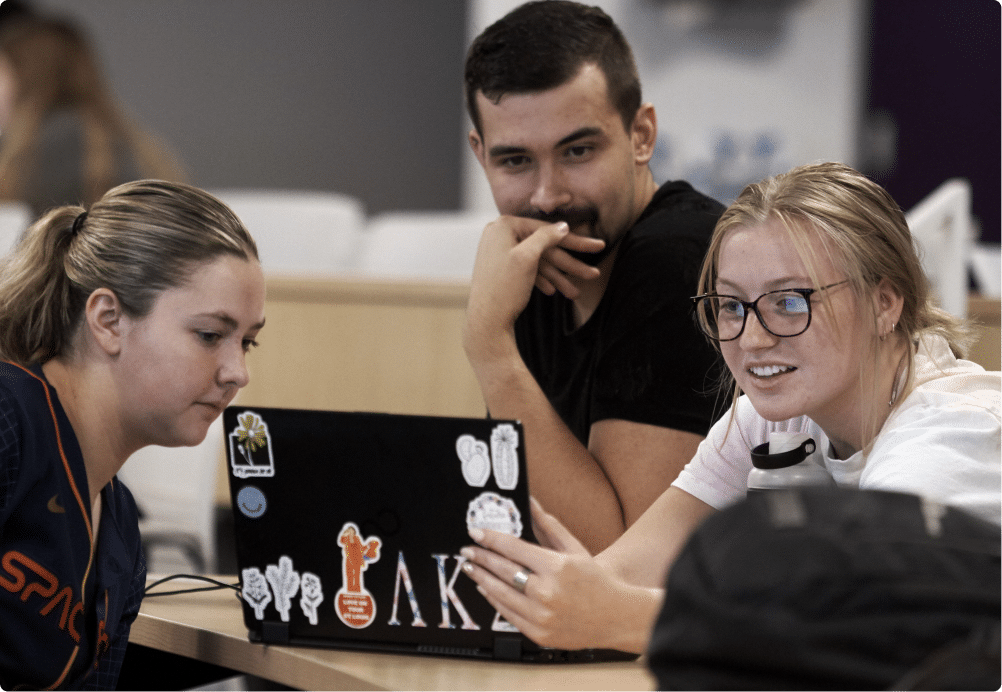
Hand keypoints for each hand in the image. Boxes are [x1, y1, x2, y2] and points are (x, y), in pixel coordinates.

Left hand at [460, 497, 653, 652]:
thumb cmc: (594, 580)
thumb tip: (530, 503)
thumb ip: (548, 525)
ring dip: (481, 578)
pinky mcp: (538, 634)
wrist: (614, 616)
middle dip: (481, 558)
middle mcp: (547, 593)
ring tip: (471, 567)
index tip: (476, 533)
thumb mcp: (574, 548)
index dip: (491, 539)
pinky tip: (486, 588)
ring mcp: (541, 616)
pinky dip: (493, 600)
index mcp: (556, 568)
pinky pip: (507, 615)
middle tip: (467, 550)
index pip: (514, 549)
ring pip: (500, 594)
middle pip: (503, 571)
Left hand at [464, 217, 602, 361]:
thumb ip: (546, 237)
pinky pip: (526, 270)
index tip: (597, 247)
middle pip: (544, 248)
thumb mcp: (528, 257)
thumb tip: (563, 225)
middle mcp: (499, 235)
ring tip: (575, 293)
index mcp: (504, 226)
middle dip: (569, 264)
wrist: (486, 321)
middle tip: (594, 274)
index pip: (547, 231)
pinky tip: (553, 291)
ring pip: (537, 262)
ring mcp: (499, 253)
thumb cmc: (505, 287)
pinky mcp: (500, 269)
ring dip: (558, 277)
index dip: (575, 241)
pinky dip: (540, 280)